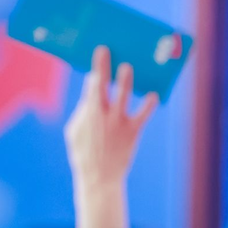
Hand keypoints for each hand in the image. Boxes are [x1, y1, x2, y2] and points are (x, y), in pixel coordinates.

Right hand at [64, 46, 158, 227]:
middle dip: (103, 66)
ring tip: (128, 66)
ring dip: (125, 79)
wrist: (99, 178)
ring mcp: (118, 122)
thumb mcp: (75, 132)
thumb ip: (82, 111)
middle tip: (106, 50)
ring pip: (123, 95)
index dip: (94, 70)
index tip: (98, 54)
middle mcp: (103, 115)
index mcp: (88, 114)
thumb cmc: (85, 152)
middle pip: (102, 85)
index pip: (89, 87)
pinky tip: (153, 94)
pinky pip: (142, 114)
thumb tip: (90, 92)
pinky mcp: (132, 131)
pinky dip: (148, 104)